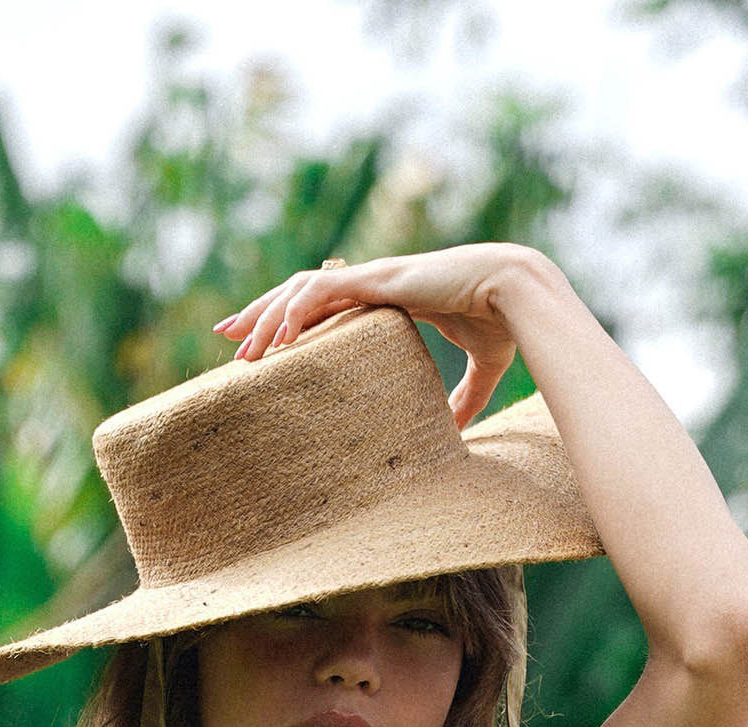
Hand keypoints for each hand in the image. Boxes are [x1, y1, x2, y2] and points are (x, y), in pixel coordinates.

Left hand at [213, 243, 538, 429]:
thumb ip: (466, 396)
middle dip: (261, 311)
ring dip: (266, 315)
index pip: (326, 302)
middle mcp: (374, 281)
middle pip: (301, 291)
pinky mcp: (378, 278)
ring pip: (301, 288)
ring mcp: (373, 276)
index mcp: (389, 298)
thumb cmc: (505, 322)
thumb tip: (459, 430)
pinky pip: (322, 289)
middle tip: (227, 335)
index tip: (264, 342)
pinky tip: (274, 338)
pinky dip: (293, 310)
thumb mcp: (482, 368)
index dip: (292, 317)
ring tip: (239, 346)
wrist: (520, 292)